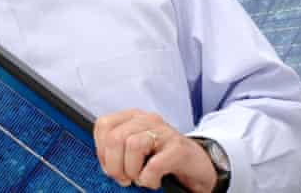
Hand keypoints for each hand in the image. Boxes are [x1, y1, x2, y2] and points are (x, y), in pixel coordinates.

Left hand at [93, 109, 216, 191]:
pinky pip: (154, 164)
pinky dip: (149, 178)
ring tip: (140, 178)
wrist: (199, 166)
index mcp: (134, 118)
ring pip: (133, 145)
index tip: (108, 167)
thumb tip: (104, 166)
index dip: (101, 150)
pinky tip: (154, 181)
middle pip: (115, 137)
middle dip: (114, 165)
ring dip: (132, 170)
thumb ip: (119, 151)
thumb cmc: (164, 159)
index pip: (104, 125)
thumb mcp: (137, 151)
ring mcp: (165, 132)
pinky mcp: (179, 149)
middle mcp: (148, 120)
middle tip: (124, 178)